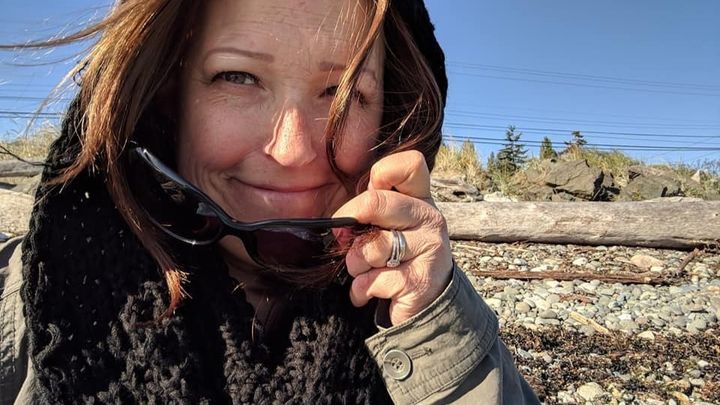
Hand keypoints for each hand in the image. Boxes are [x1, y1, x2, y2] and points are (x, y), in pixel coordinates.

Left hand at [333, 150, 452, 325]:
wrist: (425, 305)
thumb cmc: (395, 258)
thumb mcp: (387, 225)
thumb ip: (371, 207)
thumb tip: (340, 219)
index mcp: (420, 198)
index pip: (410, 163)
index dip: (380, 173)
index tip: (368, 193)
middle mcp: (430, 218)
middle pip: (373, 202)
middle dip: (347, 222)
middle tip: (345, 238)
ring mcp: (429, 248)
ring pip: (369, 247)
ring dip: (355, 264)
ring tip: (366, 271)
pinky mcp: (419, 281)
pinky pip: (371, 280)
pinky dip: (361, 290)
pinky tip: (369, 292)